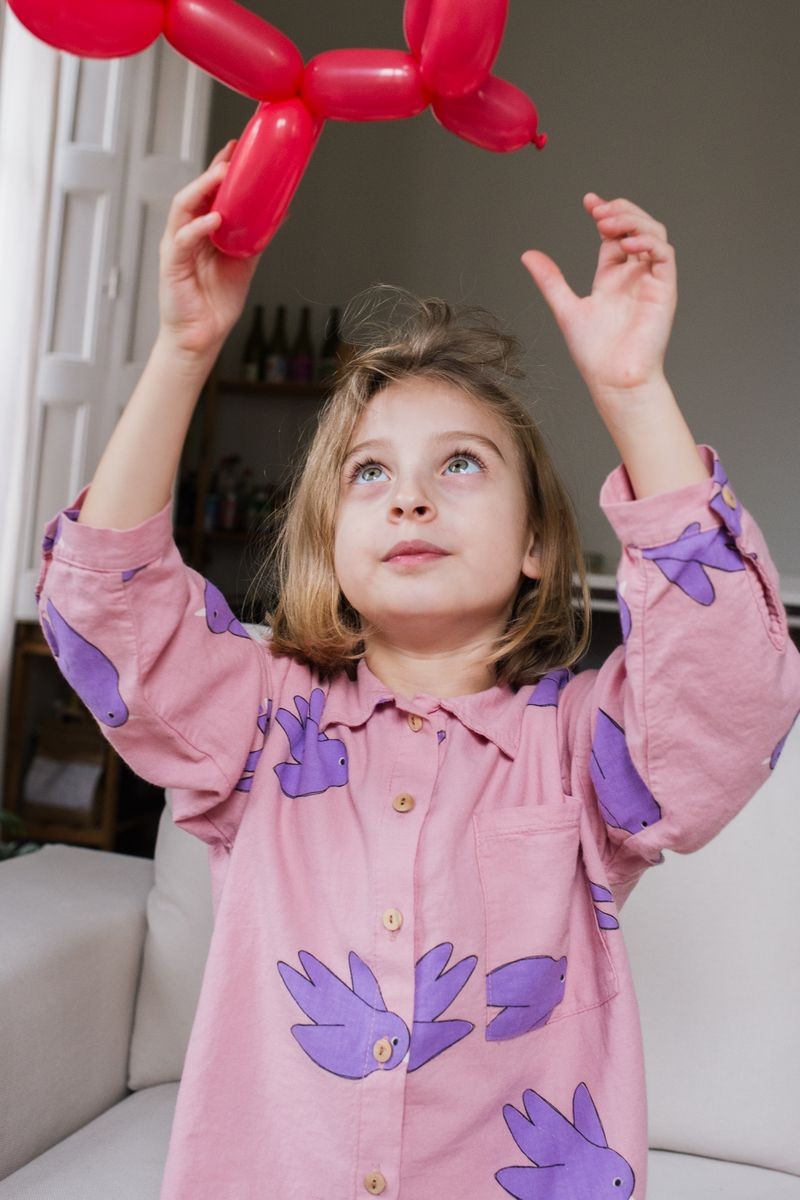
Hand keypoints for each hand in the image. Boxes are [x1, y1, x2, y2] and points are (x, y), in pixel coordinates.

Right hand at [158, 140, 261, 360]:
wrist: (202, 336)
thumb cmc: (217, 301)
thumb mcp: (245, 262)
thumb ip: (258, 236)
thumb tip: (282, 211)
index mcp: (202, 230)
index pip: (209, 192)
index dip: (222, 168)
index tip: (239, 148)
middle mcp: (187, 233)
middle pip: (195, 192)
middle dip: (213, 170)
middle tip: (232, 153)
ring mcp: (177, 247)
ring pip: (184, 208)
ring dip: (202, 189)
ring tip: (222, 175)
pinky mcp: (172, 264)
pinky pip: (183, 239)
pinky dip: (198, 227)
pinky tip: (215, 218)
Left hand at [520, 194, 677, 405]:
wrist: (613, 379)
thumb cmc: (594, 353)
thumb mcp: (565, 307)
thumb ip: (551, 280)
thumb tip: (528, 255)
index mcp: (612, 277)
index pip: (613, 234)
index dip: (605, 213)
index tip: (588, 201)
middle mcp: (634, 275)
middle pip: (636, 227)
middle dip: (619, 212)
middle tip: (597, 211)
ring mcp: (651, 281)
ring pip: (653, 234)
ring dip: (633, 220)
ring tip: (608, 221)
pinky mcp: (664, 289)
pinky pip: (664, 254)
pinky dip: (648, 242)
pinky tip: (626, 243)